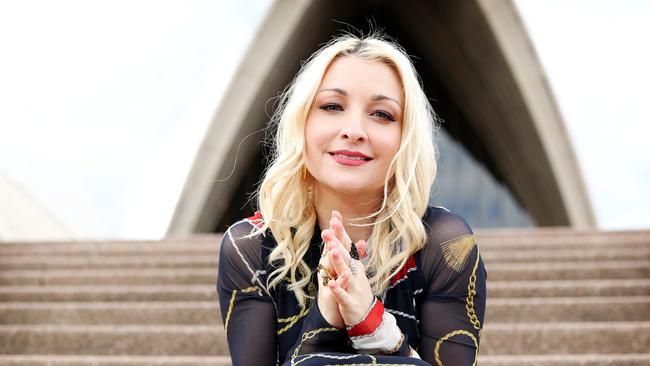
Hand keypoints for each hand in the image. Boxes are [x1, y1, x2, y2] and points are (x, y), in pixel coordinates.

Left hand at [316, 211, 366, 328]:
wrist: (367, 318)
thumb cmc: (358, 292)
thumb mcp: (357, 273)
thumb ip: (356, 257)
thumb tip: (360, 241)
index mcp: (354, 266)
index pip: (347, 245)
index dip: (341, 231)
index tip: (334, 216)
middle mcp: (355, 274)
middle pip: (346, 256)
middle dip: (336, 242)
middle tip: (327, 229)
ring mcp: (354, 288)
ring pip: (346, 273)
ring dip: (339, 262)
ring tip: (332, 250)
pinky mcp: (350, 303)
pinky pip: (343, 295)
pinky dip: (338, 289)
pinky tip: (331, 283)